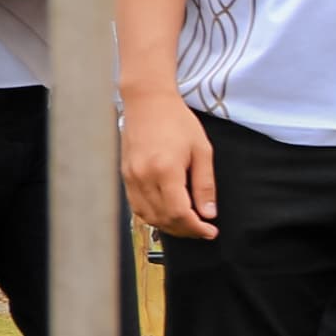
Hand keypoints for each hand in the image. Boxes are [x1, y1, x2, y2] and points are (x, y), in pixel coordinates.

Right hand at [124, 91, 219, 237]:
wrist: (148, 103)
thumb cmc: (178, 122)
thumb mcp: (202, 150)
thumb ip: (204, 184)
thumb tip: (208, 213)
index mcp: (165, 170)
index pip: (179, 213)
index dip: (196, 228)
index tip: (210, 232)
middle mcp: (144, 177)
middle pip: (163, 219)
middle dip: (185, 230)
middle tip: (202, 230)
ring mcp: (131, 177)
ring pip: (148, 216)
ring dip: (169, 226)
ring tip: (188, 224)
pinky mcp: (125, 176)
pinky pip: (137, 206)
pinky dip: (153, 216)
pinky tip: (168, 214)